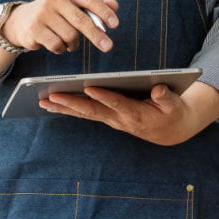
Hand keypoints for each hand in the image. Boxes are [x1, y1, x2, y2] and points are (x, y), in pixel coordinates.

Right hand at [2, 0, 119, 54]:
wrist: (22, 20)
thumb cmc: (55, 12)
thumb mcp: (73, 5)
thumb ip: (93, 6)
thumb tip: (115, 5)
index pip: (90, 0)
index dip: (104, 12)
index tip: (115, 24)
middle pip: (81, 20)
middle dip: (97, 35)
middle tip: (108, 47)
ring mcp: (43, 13)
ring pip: (70, 36)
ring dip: (73, 44)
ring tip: (69, 42)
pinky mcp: (35, 29)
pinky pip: (57, 45)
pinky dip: (61, 49)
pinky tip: (57, 44)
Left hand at [39, 84, 214, 146]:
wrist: (170, 130)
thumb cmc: (173, 112)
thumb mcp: (175, 104)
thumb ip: (167, 97)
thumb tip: (159, 88)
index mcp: (136, 113)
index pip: (117, 103)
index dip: (103, 96)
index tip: (89, 87)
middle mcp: (119, 119)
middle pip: (93, 110)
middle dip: (72, 103)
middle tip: (52, 96)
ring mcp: (111, 120)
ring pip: (85, 114)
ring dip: (64, 108)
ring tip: (43, 101)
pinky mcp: (107, 118)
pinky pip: (85, 114)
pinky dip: (68, 109)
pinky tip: (51, 105)